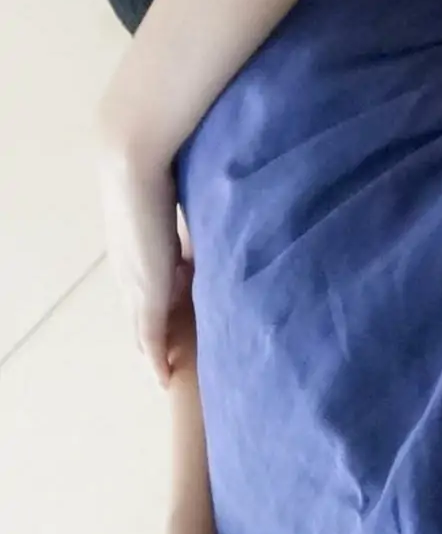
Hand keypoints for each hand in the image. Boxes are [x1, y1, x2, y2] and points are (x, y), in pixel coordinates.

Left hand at [99, 132, 193, 384]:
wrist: (132, 156)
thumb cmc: (162, 163)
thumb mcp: (181, 196)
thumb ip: (193, 216)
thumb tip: (220, 214)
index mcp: (136, 246)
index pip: (145, 287)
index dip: (158, 306)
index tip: (177, 321)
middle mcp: (130, 267)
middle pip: (140, 313)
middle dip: (155, 335)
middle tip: (174, 357)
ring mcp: (136, 281)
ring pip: (143, 328)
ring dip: (157, 348)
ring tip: (172, 369)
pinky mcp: (147, 293)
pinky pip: (151, 337)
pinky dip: (157, 358)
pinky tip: (164, 377)